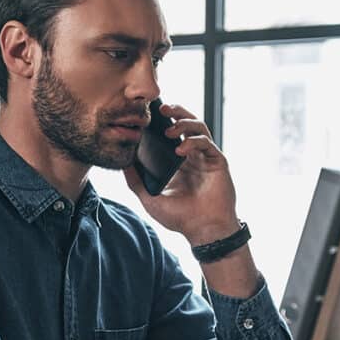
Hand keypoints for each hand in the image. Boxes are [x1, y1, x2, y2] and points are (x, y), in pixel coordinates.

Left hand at [123, 103, 238, 244]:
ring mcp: (205, 157)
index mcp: (178, 161)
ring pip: (198, 127)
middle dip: (175, 111)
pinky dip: (193, 141)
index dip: (161, 120)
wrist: (204, 231)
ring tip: (169, 129)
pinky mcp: (217, 161)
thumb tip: (122, 164)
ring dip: (183, 122)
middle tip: (161, 108)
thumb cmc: (180, 218)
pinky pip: (206, 143)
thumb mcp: (151, 199)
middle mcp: (192, 156)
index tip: (147, 114)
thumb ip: (136, 181)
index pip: (170, 132)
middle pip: (186, 123)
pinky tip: (181, 149)